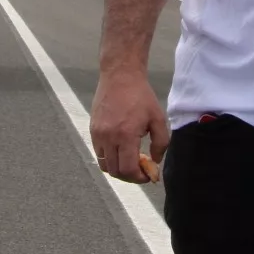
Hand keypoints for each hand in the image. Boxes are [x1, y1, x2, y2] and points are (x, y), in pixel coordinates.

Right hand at [89, 68, 168, 182]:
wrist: (120, 76)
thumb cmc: (141, 96)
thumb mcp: (158, 118)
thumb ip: (160, 144)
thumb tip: (155, 162)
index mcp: (126, 135)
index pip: (128, 170)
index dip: (139, 178)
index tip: (148, 175)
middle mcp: (108, 137)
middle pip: (115, 171)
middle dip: (130, 176)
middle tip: (140, 170)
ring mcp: (98, 134)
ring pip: (104, 165)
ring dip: (118, 168)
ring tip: (130, 161)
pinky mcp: (92, 129)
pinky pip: (99, 153)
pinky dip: (109, 158)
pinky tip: (120, 149)